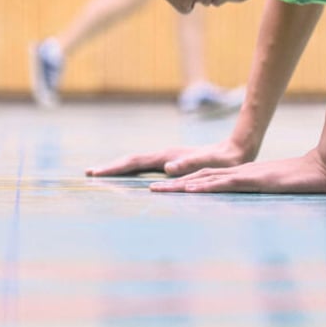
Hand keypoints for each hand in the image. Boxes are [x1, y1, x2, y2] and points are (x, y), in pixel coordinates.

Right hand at [86, 139, 249, 177]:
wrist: (236, 151)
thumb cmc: (223, 161)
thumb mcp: (208, 164)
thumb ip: (188, 164)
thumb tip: (166, 168)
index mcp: (167, 157)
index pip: (134, 162)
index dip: (115, 168)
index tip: (96, 172)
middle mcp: (163, 156)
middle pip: (130, 160)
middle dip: (110, 167)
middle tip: (89, 173)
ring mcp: (167, 158)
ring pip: (136, 163)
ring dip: (119, 168)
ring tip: (102, 174)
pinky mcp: (172, 162)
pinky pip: (145, 166)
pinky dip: (131, 170)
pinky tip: (129, 176)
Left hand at [149, 149, 325, 193]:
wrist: (324, 169)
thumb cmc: (302, 183)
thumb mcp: (274, 193)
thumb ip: (259, 196)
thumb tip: (251, 205)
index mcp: (240, 178)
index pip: (206, 181)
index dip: (183, 184)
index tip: (163, 190)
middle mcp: (237, 174)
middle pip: (198, 179)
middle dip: (173, 185)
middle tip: (149, 190)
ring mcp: (245, 176)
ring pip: (206, 180)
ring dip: (181, 186)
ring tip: (158, 190)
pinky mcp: (254, 180)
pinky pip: (225, 184)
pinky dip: (206, 187)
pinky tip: (190, 190)